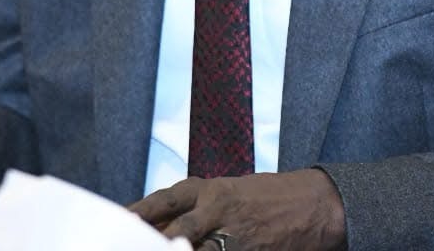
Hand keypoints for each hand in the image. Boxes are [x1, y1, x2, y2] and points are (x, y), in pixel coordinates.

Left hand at [129, 170, 345, 250]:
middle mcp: (217, 208)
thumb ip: (197, 209)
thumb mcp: (230, 193)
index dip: (138, 213)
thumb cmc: (270, 198)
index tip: (116, 221)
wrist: (316, 205)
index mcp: (210, 189)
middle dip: (150, 243)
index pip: (164, 201)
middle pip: (173, 229)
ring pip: (193, 250)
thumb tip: (163, 225)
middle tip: (125, 245)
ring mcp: (233, 234)